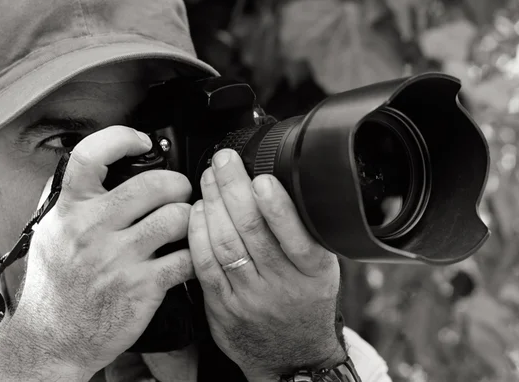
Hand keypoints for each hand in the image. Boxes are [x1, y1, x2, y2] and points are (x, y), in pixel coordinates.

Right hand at [13, 126, 194, 374]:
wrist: (52, 340)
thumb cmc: (53, 286)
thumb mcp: (48, 235)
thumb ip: (70, 201)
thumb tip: (97, 167)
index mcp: (69, 211)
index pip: (90, 156)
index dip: (121, 138)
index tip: (142, 140)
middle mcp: (92, 230)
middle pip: (154, 184)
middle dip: (178, 183)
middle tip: (180, 191)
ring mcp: (118, 259)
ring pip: (177, 217)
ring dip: (190, 217)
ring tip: (184, 224)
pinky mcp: (142, 286)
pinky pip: (186, 257)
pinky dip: (194, 254)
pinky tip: (185, 256)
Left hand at [188, 149, 345, 379]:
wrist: (292, 356)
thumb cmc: (305, 304)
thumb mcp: (321, 270)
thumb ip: (304, 235)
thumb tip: (276, 186)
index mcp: (313, 272)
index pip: (296, 236)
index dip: (277, 207)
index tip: (262, 179)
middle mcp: (282, 286)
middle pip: (252, 232)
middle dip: (234, 190)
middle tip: (224, 162)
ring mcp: (250, 298)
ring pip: (225, 245)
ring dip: (213, 206)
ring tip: (209, 179)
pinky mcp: (223, 307)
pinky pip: (205, 266)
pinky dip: (198, 234)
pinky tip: (197, 212)